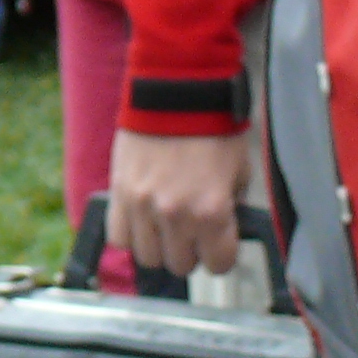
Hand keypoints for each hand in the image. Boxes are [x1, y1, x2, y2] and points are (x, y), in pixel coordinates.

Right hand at [109, 127, 247, 276]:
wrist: (178, 91)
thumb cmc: (213, 128)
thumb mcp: (239, 173)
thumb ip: (231, 208)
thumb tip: (222, 230)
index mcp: (212, 212)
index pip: (218, 265)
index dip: (221, 256)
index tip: (218, 245)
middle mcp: (175, 216)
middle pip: (180, 265)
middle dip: (189, 252)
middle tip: (192, 231)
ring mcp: (142, 206)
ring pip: (147, 257)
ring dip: (158, 247)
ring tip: (164, 227)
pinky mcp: (119, 193)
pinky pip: (118, 237)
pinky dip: (131, 235)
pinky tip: (142, 221)